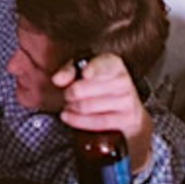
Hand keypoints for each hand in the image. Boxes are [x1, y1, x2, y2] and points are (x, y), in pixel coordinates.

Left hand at [52, 54, 153, 170]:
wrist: (127, 106)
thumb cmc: (100, 83)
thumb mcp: (83, 70)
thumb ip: (68, 71)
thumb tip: (57, 79)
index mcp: (113, 63)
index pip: (102, 66)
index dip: (93, 69)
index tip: (85, 74)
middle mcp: (123, 80)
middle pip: (85, 88)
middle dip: (69, 93)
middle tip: (66, 94)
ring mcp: (127, 100)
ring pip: (87, 106)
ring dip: (72, 107)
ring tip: (69, 105)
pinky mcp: (127, 119)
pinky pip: (97, 122)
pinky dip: (77, 120)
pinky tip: (67, 116)